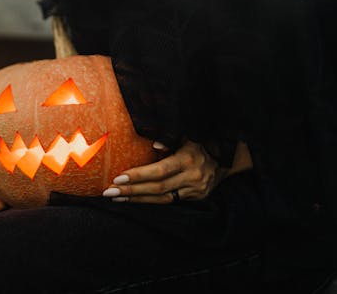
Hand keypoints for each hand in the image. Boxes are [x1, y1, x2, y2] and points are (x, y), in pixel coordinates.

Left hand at [102, 139, 226, 203]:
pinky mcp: (194, 198)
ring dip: (136, 199)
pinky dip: (148, 201)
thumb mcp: (188, 135)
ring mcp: (194, 190)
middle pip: (157, 188)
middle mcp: (192, 177)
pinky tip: (132, 199)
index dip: (139, 175)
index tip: (118, 178)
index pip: (160, 170)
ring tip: (115, 197)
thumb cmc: (200, 142)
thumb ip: (170, 136)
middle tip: (108, 192)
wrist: (227, 160)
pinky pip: (167, 201)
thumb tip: (154, 142)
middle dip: (131, 190)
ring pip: (161, 199)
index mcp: (188, 159)